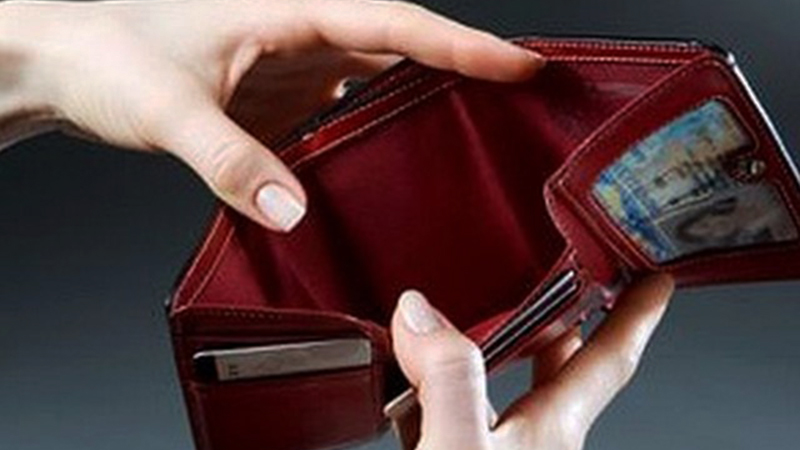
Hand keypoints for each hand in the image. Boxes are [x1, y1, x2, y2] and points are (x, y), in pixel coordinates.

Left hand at [0, 0, 542, 230]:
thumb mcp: (170, 107)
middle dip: (464, 68)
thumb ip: (233, 160)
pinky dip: (374, 134)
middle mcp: (299, 33)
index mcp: (287, 11)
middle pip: (401, 48)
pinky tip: (390, 167)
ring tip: (477, 135)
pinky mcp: (277, 98)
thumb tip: (295, 209)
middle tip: (522, 99)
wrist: (62, 62)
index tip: (518, 63)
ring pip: (377, 81)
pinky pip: (342, 113)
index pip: (393, 22)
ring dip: (425, 102)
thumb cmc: (105, 53)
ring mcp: (290, 67)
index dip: (462, 43)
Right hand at [391, 274, 674, 449]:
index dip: (634, 317)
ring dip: (497, 354)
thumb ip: (448, 379)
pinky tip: (413, 390)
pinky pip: (458, 418)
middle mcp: (532, 445)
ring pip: (506, 392)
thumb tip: (424, 312)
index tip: (656, 283)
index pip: (606, 362)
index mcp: (547, 433)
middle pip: (560, 372)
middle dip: (567, 325)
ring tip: (484, 322)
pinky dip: (441, 392)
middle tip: (572, 287)